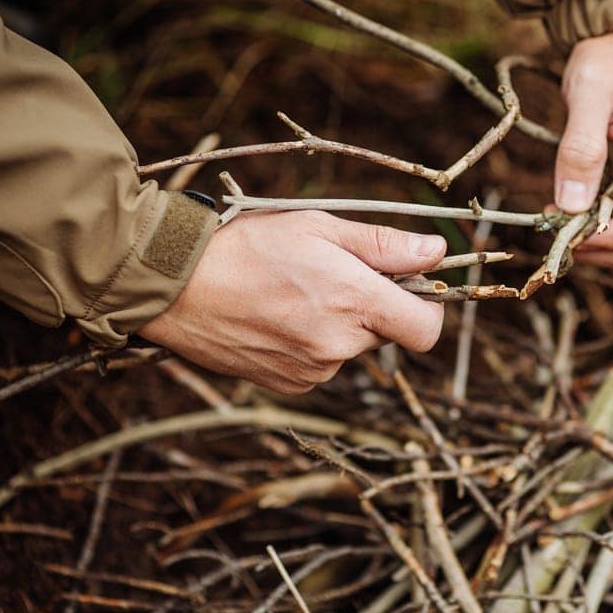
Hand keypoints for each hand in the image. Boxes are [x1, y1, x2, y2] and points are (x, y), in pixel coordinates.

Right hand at [139, 211, 446, 393]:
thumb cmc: (247, 246)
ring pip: (351, 347)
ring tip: (293, 292)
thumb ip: (384, 246)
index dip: (429, 308)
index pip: (427, 329)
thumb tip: (437, 252)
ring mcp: (314, 371)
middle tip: (331, 273)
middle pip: (386, 332)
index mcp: (354, 302)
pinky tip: (277, 317)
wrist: (174, 287)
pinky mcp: (290, 385)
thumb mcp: (319, 228)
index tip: (412, 287)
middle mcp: (339, 346)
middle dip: (372, 305)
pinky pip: (321, 364)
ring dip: (338, 323)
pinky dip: (311, 342)